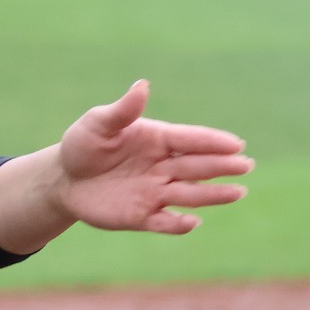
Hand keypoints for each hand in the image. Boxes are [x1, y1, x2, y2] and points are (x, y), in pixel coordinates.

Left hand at [0, 80, 252, 253]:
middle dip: (221, 166)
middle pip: (196, 166)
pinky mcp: (141, 216)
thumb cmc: (82, 144)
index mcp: (156, 139)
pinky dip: (179, 224)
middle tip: (246, 165)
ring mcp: (154, 192)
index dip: (212, 141)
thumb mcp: (98, 124)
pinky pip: (165, 222)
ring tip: (237, 192)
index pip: (190, 139)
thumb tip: (142, 85)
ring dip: (213, 194)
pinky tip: (192, 222)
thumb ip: (123, 110)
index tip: (236, 143)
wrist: (64, 179)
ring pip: (189, 194)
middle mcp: (161, 166)